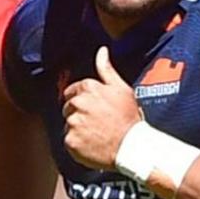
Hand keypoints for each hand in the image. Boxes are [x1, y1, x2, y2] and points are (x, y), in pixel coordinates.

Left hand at [62, 47, 142, 169]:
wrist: (131, 147)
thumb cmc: (129, 118)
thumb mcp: (122, 89)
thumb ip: (106, 69)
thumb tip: (101, 51)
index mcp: (89, 88)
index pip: (72, 91)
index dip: (83, 100)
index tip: (94, 109)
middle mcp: (78, 103)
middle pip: (69, 108)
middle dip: (79, 114)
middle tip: (97, 122)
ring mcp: (73, 122)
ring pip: (69, 124)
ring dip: (79, 129)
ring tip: (97, 134)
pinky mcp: (71, 140)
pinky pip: (68, 141)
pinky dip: (78, 144)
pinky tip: (92, 144)